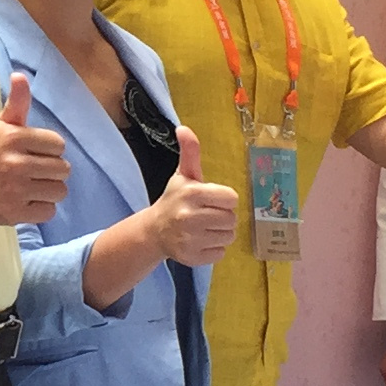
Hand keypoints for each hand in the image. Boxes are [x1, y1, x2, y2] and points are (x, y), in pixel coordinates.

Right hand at [0, 72, 69, 226]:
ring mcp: (16, 191)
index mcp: (14, 138)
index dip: (49, 149)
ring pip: (59, 191)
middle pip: (63, 169)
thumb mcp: (0, 125)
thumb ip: (17, 102)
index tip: (34, 152)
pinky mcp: (16, 213)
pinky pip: (49, 211)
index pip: (58, 145)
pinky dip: (41, 208)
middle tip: (34, 171)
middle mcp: (16, 164)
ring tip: (32, 186)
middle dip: (51, 170)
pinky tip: (26, 200)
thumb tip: (20, 75)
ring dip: (48, 190)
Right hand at [140, 126, 240, 267]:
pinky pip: (221, 254)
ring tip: (205, 228)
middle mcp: (190, 217)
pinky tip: (200, 241)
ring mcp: (190, 239)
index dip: (224, 199)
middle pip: (231, 219)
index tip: (211, 200)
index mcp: (192, 194)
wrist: (154, 231)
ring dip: (220, 233)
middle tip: (207, 215)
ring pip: (228, 237)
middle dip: (223, 217)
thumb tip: (183, 128)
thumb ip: (190, 152)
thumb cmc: (174, 200)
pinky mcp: (192, 258)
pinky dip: (214, 249)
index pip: (232, 198)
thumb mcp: (183, 175)